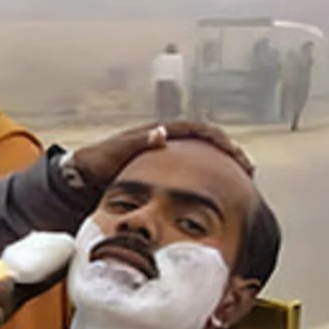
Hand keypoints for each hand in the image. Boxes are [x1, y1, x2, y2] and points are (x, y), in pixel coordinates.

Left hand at [69, 120, 249, 188]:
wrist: (81, 175)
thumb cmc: (97, 162)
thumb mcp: (115, 151)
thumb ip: (136, 143)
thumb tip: (161, 133)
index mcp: (159, 133)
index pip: (199, 130)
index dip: (219, 140)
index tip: (235, 153)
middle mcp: (166, 142)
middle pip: (207, 143)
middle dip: (230, 153)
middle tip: (248, 170)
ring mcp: (164, 157)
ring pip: (202, 159)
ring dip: (223, 168)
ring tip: (242, 183)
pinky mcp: (161, 172)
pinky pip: (191, 174)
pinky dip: (207, 182)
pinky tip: (216, 198)